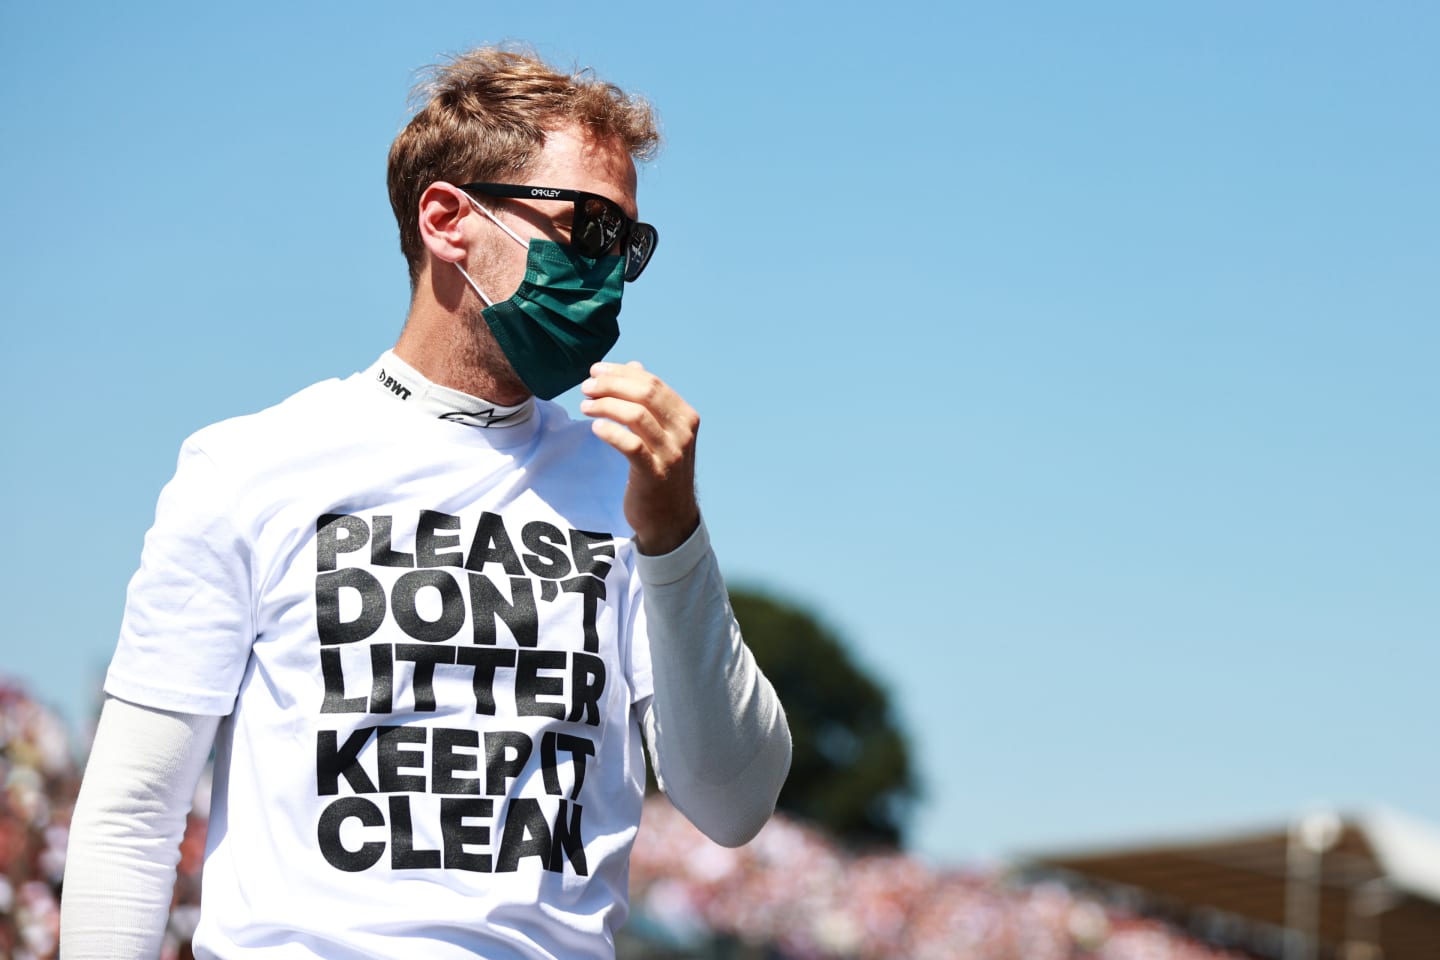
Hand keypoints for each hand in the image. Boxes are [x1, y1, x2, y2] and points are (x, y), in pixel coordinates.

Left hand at [580, 361, 700, 554]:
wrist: (671, 518)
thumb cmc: (661, 471)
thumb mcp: (662, 434)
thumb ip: (650, 402)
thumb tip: (634, 366)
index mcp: (685, 417)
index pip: (652, 383)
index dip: (621, 373)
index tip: (596, 371)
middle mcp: (683, 433)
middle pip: (645, 394)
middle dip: (611, 385)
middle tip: (587, 387)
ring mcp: (671, 454)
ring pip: (637, 415)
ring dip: (606, 405)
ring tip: (585, 405)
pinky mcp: (654, 474)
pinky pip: (631, 445)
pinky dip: (611, 432)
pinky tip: (595, 428)